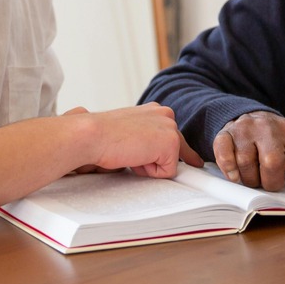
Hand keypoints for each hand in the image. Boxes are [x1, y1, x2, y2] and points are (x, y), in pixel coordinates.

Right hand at [68, 104, 203, 177]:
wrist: (93, 135)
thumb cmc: (103, 136)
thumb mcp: (130, 132)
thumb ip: (147, 138)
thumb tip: (158, 156)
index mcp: (156, 110)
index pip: (172, 136)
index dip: (172, 153)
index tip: (190, 161)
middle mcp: (167, 115)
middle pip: (178, 150)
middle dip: (159, 160)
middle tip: (134, 154)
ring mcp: (170, 128)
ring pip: (170, 162)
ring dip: (149, 165)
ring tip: (129, 153)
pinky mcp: (170, 144)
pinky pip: (168, 172)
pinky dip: (150, 172)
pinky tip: (134, 158)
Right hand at [213, 111, 284, 200]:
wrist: (249, 117)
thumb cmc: (275, 141)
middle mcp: (268, 127)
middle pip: (272, 162)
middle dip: (270, 182)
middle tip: (268, 183)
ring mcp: (245, 129)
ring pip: (246, 163)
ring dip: (249, 179)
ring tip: (253, 177)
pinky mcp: (225, 133)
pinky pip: (225, 157)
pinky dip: (230, 171)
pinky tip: (236, 174)